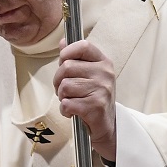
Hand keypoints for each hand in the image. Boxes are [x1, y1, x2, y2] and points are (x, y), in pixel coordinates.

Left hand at [55, 38, 116, 160]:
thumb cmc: (94, 97)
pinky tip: (74, 111)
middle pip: (66, 67)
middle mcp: (105, 74)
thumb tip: (63, 41)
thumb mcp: (88, 74)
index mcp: (103, 63)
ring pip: (64, 86)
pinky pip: (67, 103)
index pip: (83, 46)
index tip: (64, 62)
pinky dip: (65, 110)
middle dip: (58, 80)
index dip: (67, 52)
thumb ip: (75, 58)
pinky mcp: (96, 106)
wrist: (107, 125)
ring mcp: (101, 90)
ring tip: (72, 100)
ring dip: (62, 97)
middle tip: (66, 90)